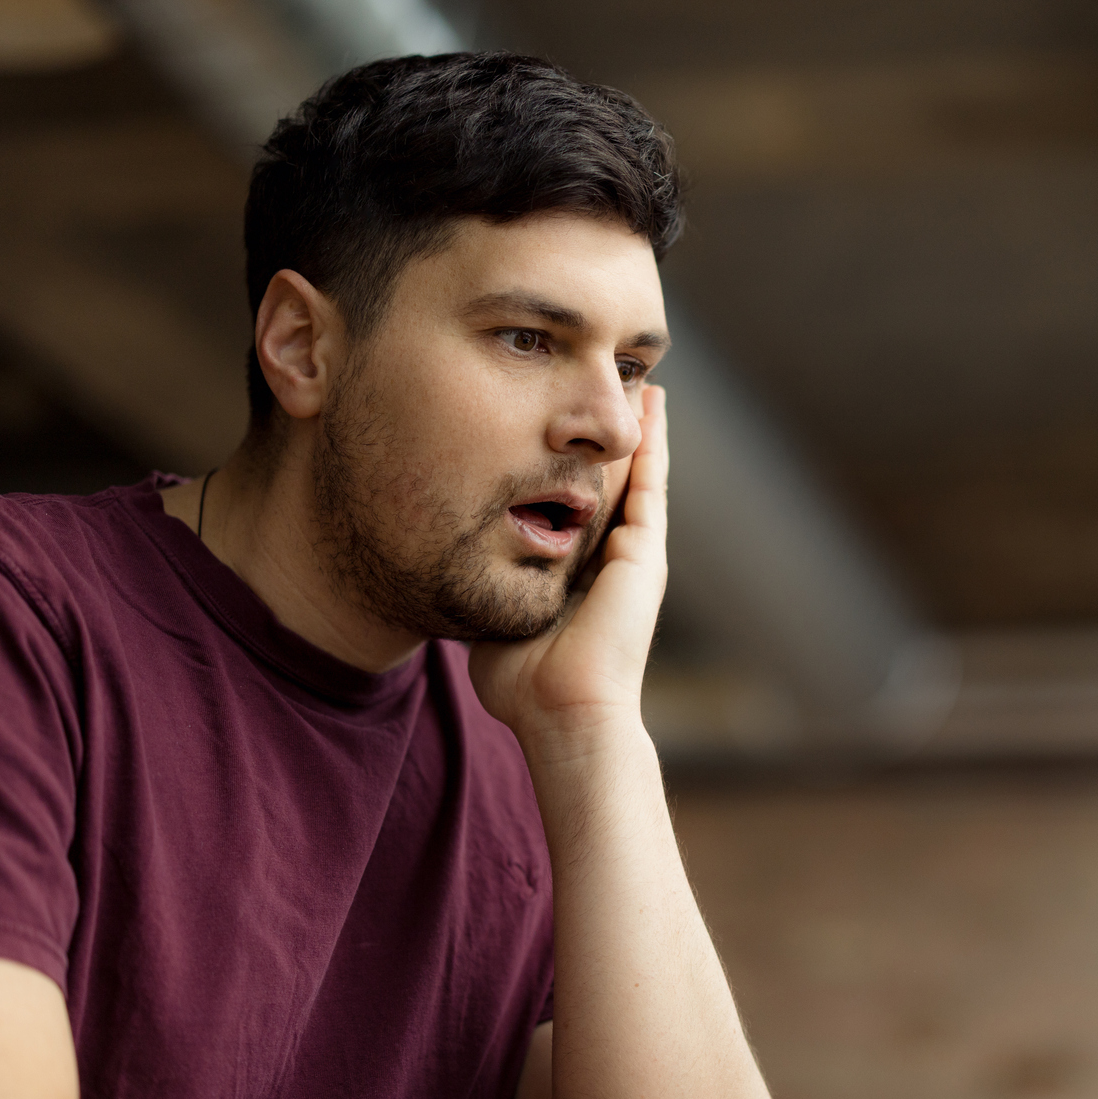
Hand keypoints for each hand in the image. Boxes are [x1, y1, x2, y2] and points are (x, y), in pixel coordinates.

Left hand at [468, 386, 667, 747]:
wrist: (565, 714)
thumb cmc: (525, 687)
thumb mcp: (494, 619)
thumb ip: (479, 590)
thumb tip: (444, 571)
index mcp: (581, 575)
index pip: (578, 506)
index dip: (572, 467)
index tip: (560, 429)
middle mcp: (613, 561)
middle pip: (613, 483)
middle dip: (611, 438)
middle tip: (612, 386)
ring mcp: (635, 555)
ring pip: (637, 475)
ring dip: (638, 428)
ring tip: (640, 383)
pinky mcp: (646, 553)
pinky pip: (650, 483)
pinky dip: (653, 442)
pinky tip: (651, 405)